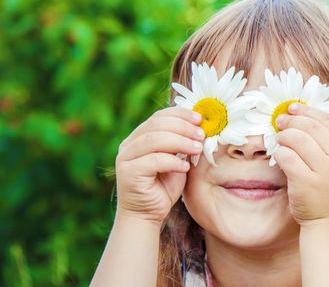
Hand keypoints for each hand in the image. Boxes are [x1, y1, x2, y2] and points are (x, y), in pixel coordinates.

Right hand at [114, 106, 203, 224]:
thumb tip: (201, 128)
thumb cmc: (163, 187)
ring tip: (198, 148)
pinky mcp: (128, 173)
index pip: (159, 116)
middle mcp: (129, 144)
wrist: (146, 216)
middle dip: (183, 127)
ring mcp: (125, 158)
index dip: (180, 114)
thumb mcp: (177, 161)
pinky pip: (154, 161)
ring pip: (154, 140)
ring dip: (180, 141)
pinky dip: (173, 162)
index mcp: (139, 137)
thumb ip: (183, 145)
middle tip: (201, 134)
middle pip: (156, 124)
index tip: (200, 118)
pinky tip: (185, 167)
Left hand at [273, 103, 328, 227]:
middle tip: (280, 121)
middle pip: (311, 126)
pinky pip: (287, 157)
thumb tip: (303, 114)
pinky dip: (279, 152)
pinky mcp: (307, 183)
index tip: (292, 108)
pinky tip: (279, 155)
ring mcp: (326, 171)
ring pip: (297, 139)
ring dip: (283, 136)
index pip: (328, 119)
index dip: (307, 111)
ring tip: (279, 139)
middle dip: (292, 120)